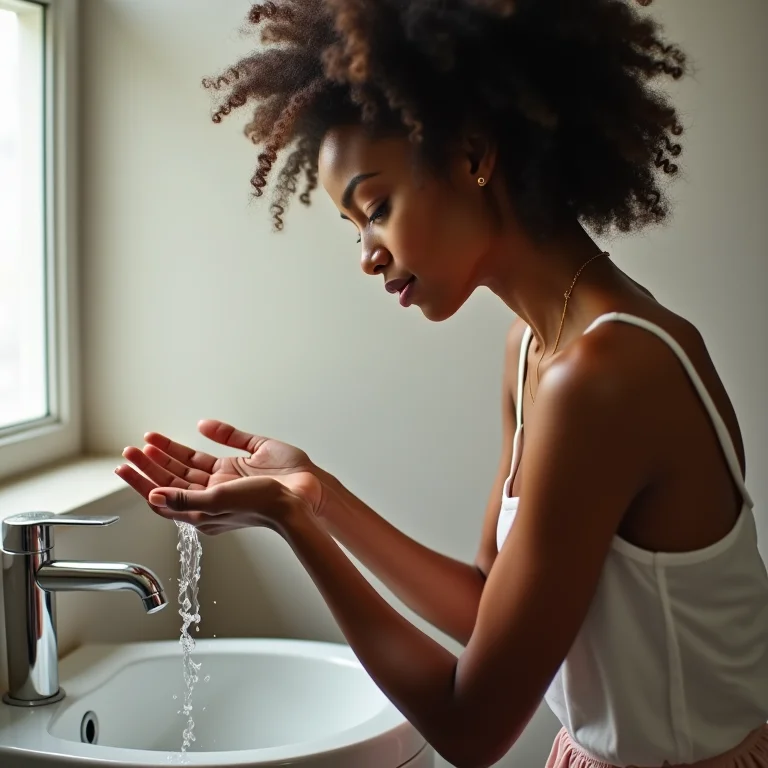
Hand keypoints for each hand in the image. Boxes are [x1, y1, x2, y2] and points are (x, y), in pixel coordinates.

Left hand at [116, 419, 323, 534]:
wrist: (300, 496)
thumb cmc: (262, 504)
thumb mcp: (217, 501)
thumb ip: (183, 498)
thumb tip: (152, 497)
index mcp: (203, 510)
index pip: (163, 496)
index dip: (142, 482)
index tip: (125, 468)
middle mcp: (211, 495)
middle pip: (171, 479)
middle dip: (149, 465)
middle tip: (129, 451)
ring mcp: (225, 479)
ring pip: (188, 465)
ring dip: (167, 454)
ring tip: (147, 442)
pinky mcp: (242, 463)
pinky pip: (217, 448)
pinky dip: (204, 439)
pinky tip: (195, 429)